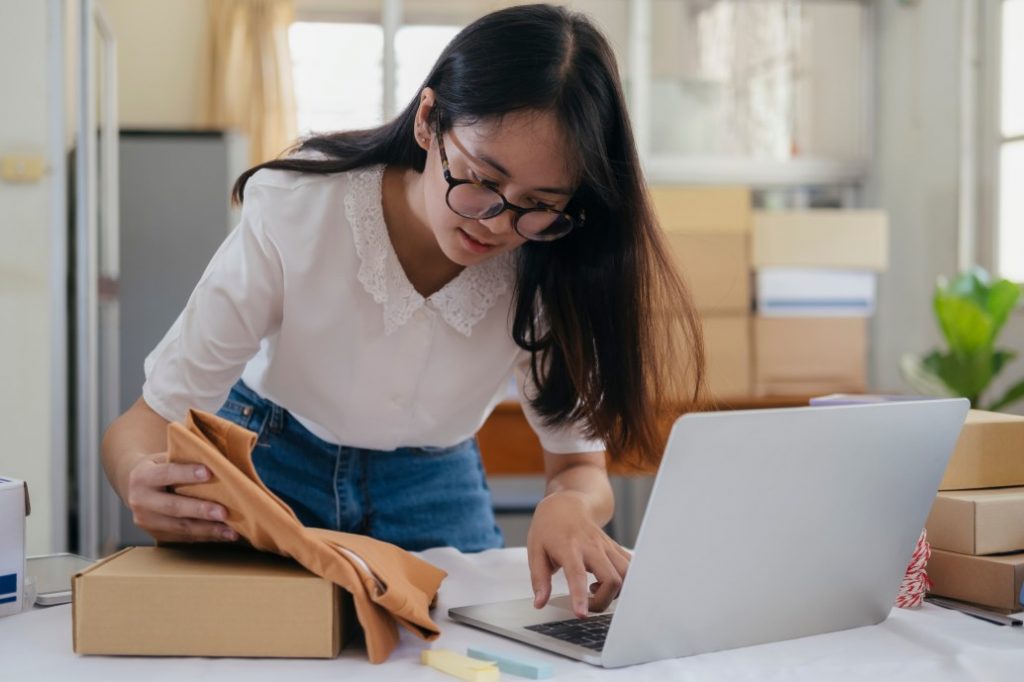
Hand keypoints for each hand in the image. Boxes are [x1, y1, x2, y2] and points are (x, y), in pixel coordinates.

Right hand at [125, 453, 238, 542]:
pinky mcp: (156, 535)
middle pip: (173, 507)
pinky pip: (184, 537)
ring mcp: (147, 521)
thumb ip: (186, 458)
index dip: (187, 474)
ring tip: (231, 531)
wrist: (136, 486)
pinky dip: (206, 536)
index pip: (166, 474)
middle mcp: (140, 501)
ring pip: (181, 527)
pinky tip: (224, 534)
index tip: (209, 473)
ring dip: (209, 529)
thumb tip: (219, 460)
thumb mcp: (167, 457)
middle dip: (200, 510)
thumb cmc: (162, 466)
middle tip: (223, 512)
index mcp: (142, 476)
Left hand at [527, 491, 630, 618]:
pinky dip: (624, 580)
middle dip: (603, 600)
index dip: (580, 596)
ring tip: (596, 590)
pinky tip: (605, 581)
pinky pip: (629, 566)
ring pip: (626, 573)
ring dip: (616, 591)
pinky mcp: (614, 547)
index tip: (581, 614)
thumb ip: (539, 579)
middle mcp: (591, 546)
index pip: (577, 574)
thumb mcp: (535, 551)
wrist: (566, 504)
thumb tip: (540, 603)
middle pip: (611, 578)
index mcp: (568, 547)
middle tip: (588, 605)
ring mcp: (606, 546)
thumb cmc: (548, 529)